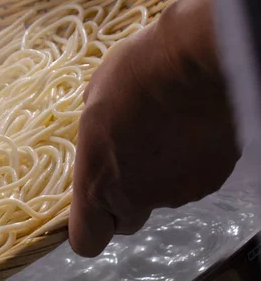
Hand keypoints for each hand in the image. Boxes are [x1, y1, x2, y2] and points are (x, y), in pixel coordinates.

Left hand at [70, 0, 240, 256]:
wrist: (193, 60)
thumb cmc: (132, 74)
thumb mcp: (92, 99)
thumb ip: (94, 134)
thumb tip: (102, 136)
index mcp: (98, 181)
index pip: (87, 240)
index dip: (89, 227)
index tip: (92, 207)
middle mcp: (138, 197)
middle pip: (128, 220)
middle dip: (126, 197)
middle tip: (131, 157)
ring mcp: (179, 193)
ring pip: (163, 196)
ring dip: (160, 173)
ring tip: (165, 129)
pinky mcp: (212, 179)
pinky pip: (193, 178)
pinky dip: (189, 162)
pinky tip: (188, 128)